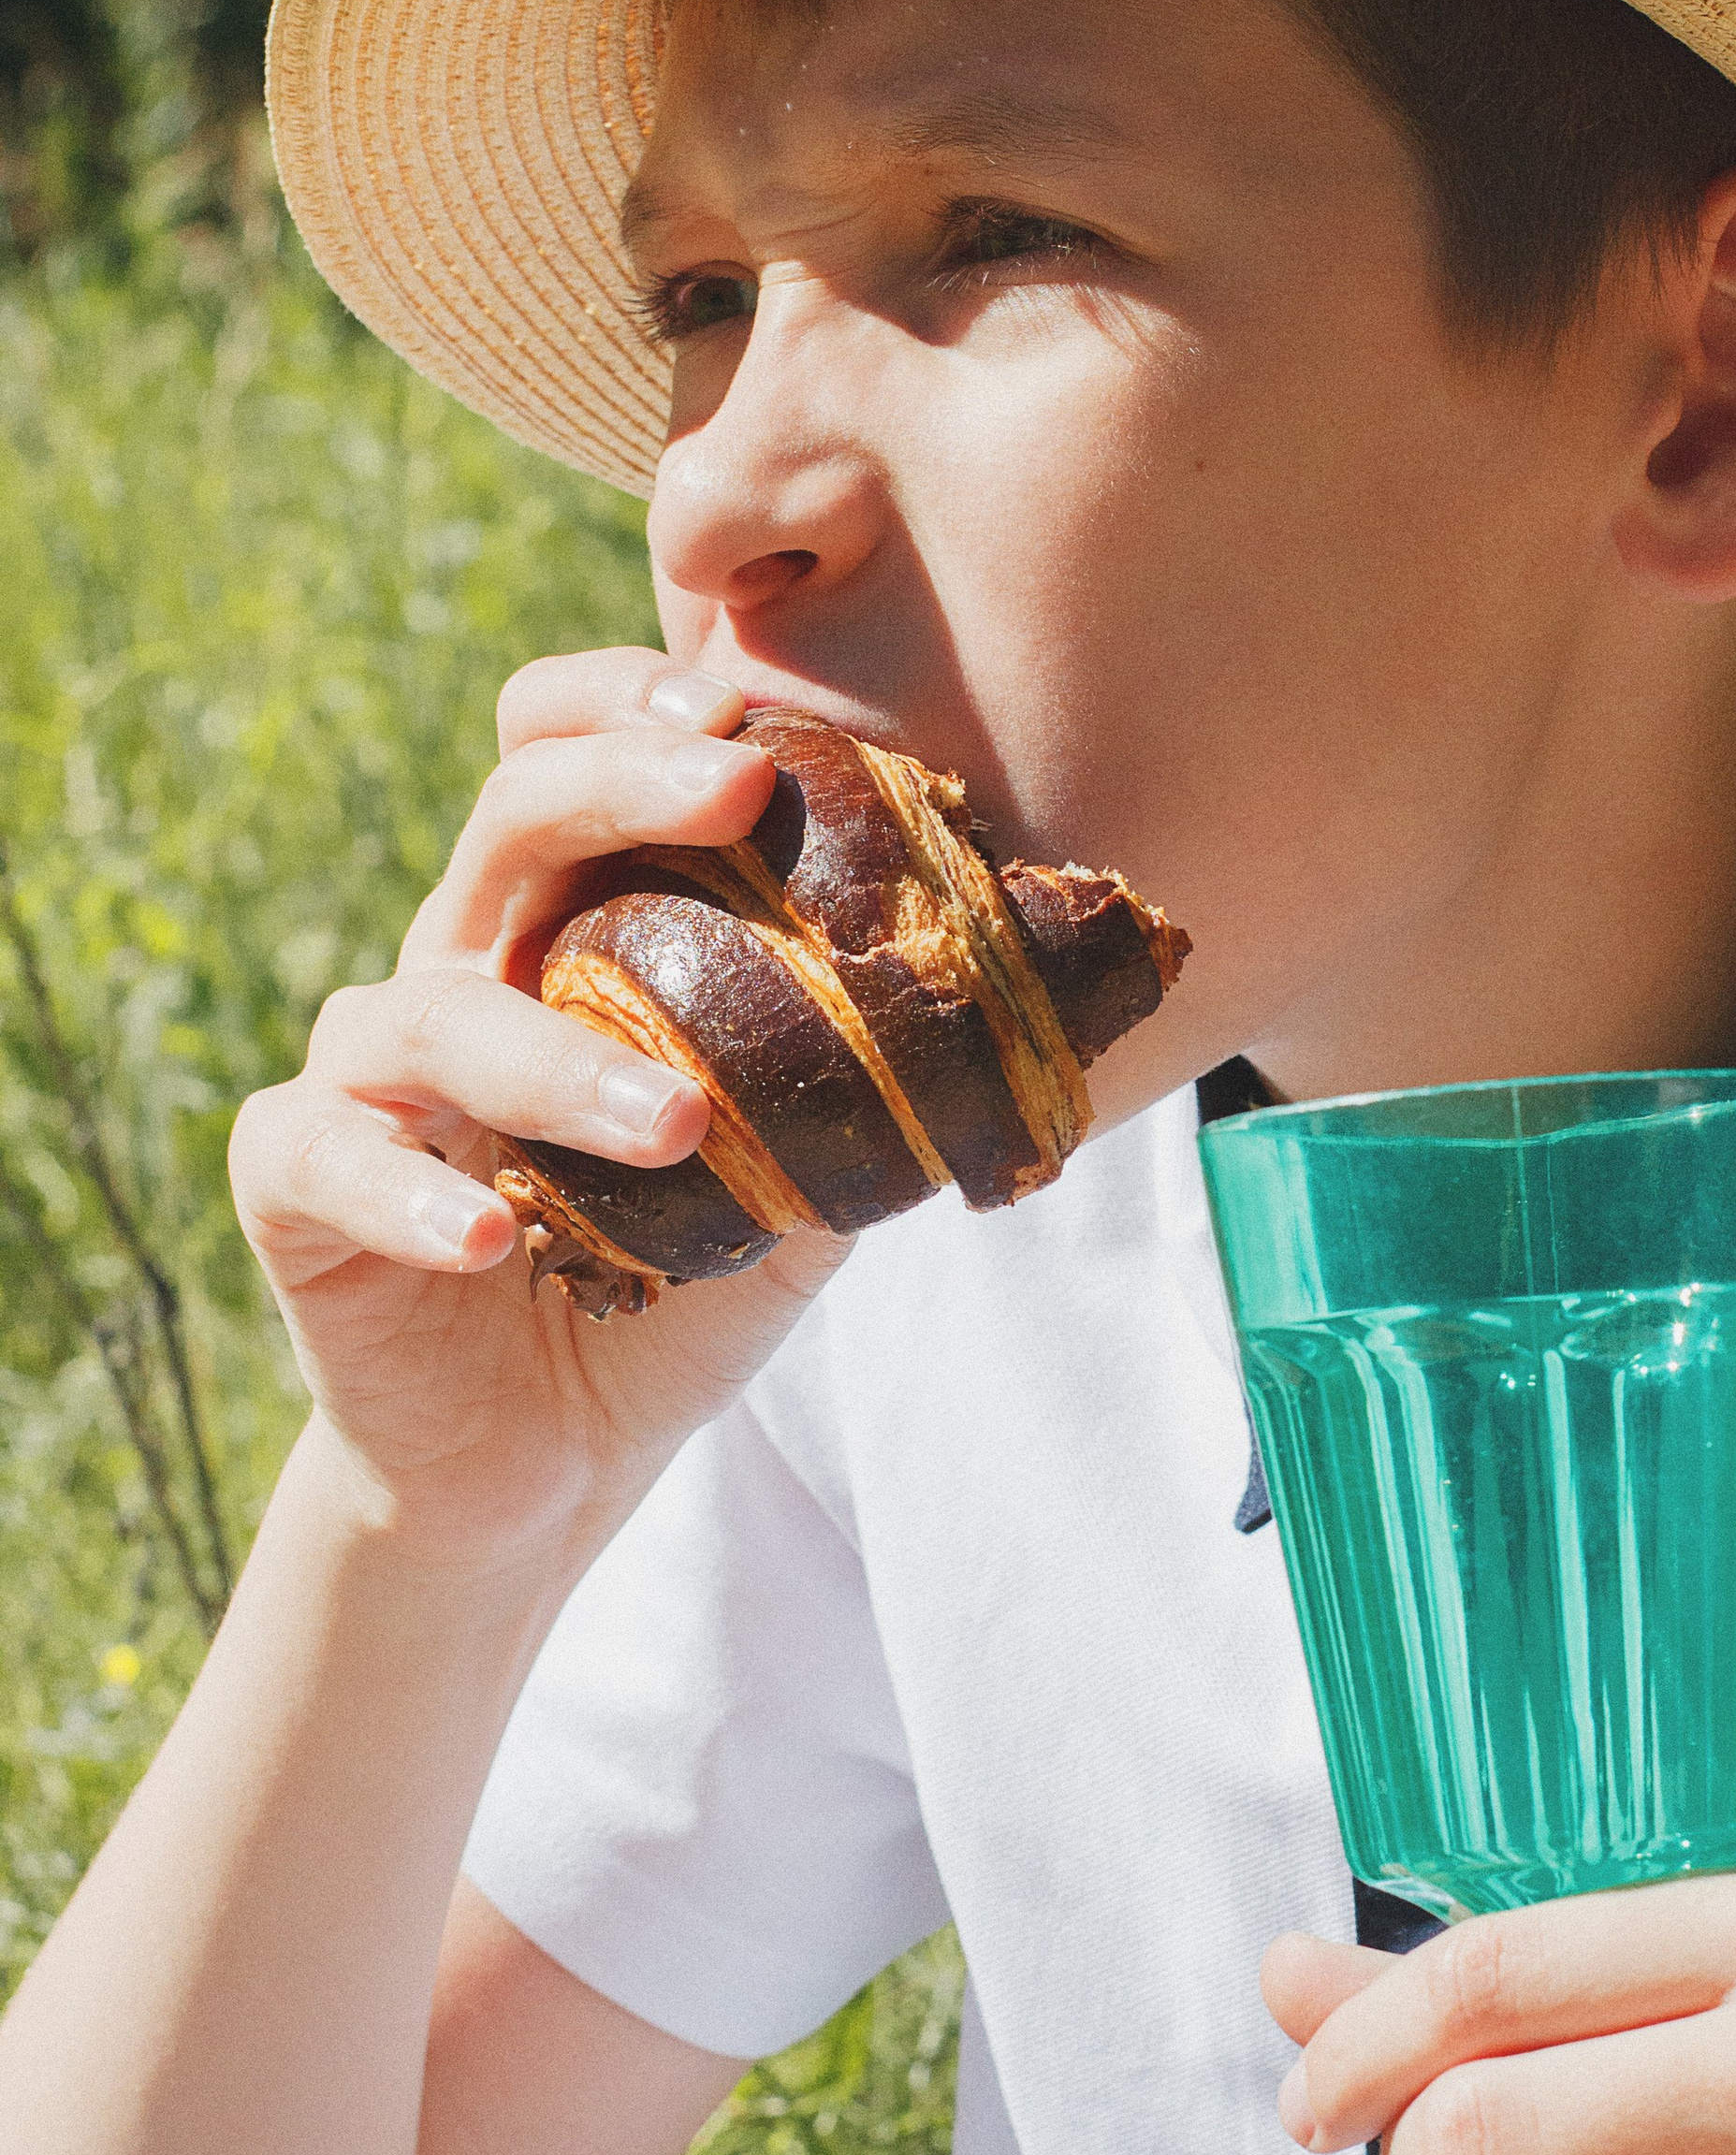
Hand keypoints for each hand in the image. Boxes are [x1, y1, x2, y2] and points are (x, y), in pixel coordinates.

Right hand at [230, 649, 842, 1577]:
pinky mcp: (295, 1183)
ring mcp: (370, 1070)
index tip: (749, 711)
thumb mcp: (795, 1172)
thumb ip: (864, 1077)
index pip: (563, 750)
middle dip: (622, 784)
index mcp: (568, 929)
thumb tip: (1019, 999)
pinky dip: (408, 1194)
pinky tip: (491, 1233)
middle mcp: (463, 965)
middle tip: (734, 788)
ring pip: (433, 1009)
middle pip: (511, 819)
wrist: (542, 1454)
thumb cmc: (669, 1281)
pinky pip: (322, 1155)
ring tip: (676, 1124)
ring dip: (558, 1059)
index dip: (631, 701)